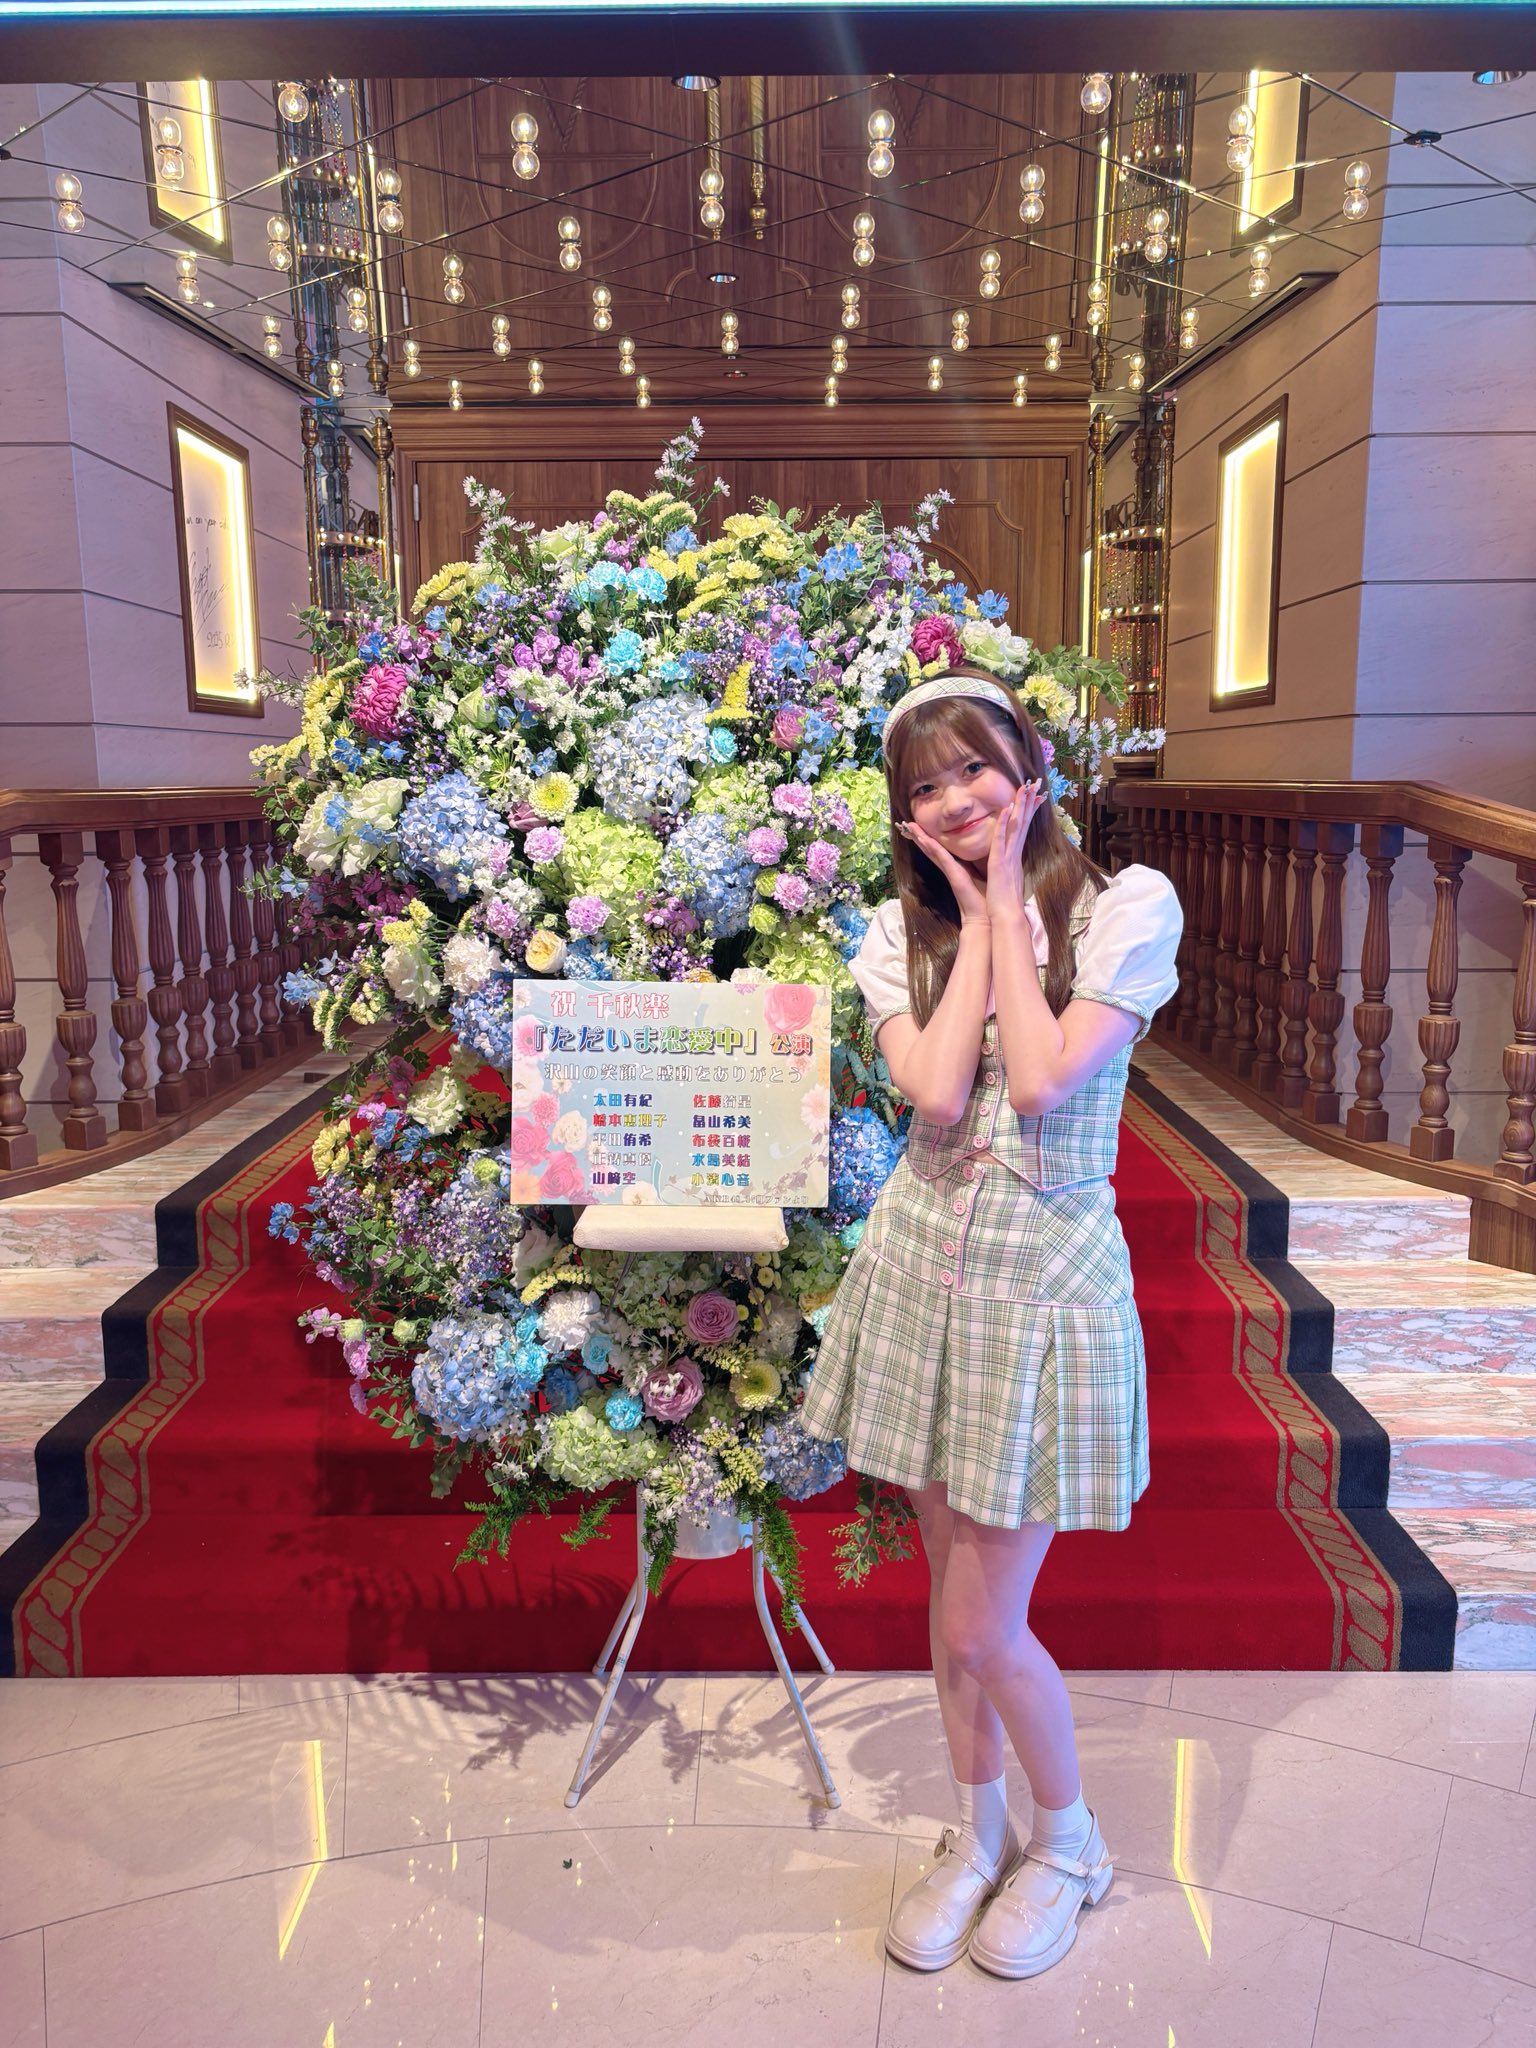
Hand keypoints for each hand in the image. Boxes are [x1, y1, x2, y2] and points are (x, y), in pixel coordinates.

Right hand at [896, 816, 989, 920]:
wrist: (985, 918)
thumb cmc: (986, 900)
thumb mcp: (985, 875)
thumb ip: (982, 864)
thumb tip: (988, 852)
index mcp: (957, 867)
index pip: (940, 849)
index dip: (930, 838)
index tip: (921, 826)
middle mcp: (950, 868)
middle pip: (931, 848)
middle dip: (919, 835)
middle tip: (907, 823)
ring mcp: (950, 871)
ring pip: (932, 850)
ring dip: (920, 838)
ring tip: (909, 826)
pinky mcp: (954, 875)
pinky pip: (942, 858)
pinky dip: (932, 848)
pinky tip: (924, 839)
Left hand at [986, 780, 1048, 923]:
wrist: (1006, 918)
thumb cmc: (1004, 902)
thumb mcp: (1007, 879)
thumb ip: (1009, 867)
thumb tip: (1011, 862)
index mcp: (1014, 856)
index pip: (1023, 828)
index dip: (1029, 810)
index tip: (1036, 795)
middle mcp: (1014, 853)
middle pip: (1023, 822)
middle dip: (1029, 801)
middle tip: (1036, 782)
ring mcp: (1008, 857)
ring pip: (1015, 826)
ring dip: (1020, 806)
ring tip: (1025, 787)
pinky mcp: (1000, 863)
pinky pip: (1002, 840)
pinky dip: (1003, 824)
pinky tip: (1006, 809)